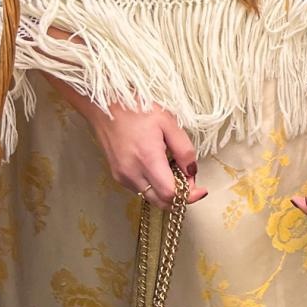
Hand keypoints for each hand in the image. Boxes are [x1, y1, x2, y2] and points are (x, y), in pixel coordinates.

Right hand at [78, 97, 208, 208]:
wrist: (105, 105)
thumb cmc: (139, 108)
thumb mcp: (169, 123)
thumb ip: (184, 150)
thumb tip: (192, 172)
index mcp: (147, 160)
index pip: (170, 194)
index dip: (189, 195)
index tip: (201, 190)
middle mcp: (132, 174)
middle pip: (160, 202)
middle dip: (179, 196)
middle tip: (189, 179)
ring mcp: (121, 176)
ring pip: (150, 197)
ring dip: (166, 191)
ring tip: (175, 169)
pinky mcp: (116, 174)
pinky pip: (139, 189)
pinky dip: (154, 185)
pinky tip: (159, 168)